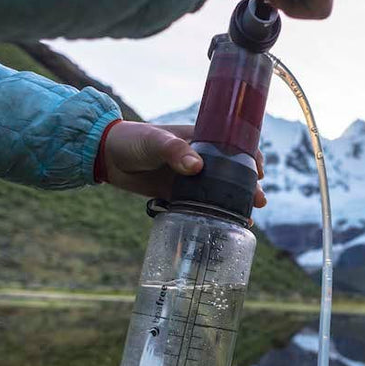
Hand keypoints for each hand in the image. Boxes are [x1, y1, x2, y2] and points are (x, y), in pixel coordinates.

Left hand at [100, 121, 265, 207]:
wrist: (104, 156)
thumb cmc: (131, 140)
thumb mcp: (154, 142)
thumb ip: (175, 151)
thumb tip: (197, 167)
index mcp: (199, 139)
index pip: (234, 145)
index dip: (250, 157)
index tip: (259, 172)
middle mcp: (198, 158)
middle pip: (232, 172)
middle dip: (249, 187)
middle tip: (259, 201)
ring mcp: (188, 177)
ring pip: (218, 191)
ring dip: (233, 204)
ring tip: (246, 219)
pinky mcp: (176, 193)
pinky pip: (199, 205)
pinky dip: (211, 214)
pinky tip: (222, 226)